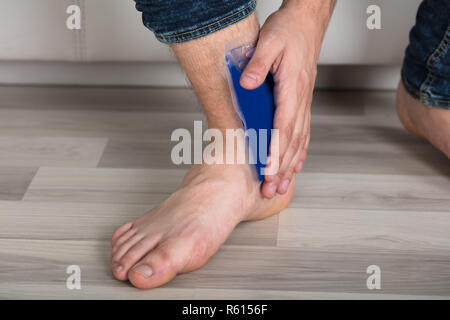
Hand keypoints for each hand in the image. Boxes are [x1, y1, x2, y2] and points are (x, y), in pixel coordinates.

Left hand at [240, 1, 331, 197]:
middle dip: (281, 168)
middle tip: (270, 190)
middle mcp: (300, 100)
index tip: (267, 171)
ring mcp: (304, 103)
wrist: (307, 21)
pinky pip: (304, 132)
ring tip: (281, 187)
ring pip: (299, 141)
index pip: (283, 126)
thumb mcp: (269, 41)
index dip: (275, 151)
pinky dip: (300, 152)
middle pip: (292, 141)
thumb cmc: (289, 30)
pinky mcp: (302, 102)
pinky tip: (296, 165)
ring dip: (290, 166)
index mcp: (292, 88)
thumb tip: (247, 85)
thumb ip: (258, 64)